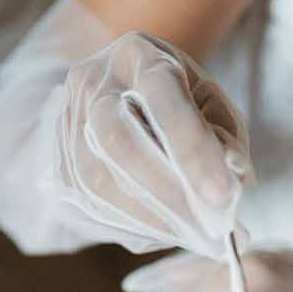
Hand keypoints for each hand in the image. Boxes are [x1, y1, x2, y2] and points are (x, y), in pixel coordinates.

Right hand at [59, 32, 250, 256]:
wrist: (120, 96)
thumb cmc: (179, 100)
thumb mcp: (212, 102)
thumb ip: (227, 137)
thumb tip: (233, 183)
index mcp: (137, 55)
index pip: (162, 99)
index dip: (192, 150)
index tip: (223, 196)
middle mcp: (93, 84)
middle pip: (118, 142)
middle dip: (168, 194)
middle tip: (212, 229)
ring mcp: (68, 124)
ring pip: (101, 184)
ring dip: (155, 221)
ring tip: (199, 236)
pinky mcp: (60, 164)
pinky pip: (93, 207)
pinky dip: (138, 228)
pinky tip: (169, 231)